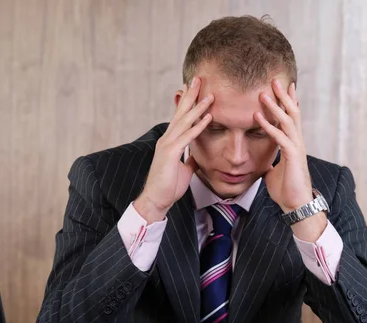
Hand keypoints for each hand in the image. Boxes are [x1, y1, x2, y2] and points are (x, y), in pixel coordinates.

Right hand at [134, 76, 213, 223]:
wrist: (156, 200)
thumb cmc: (168, 186)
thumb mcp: (183, 170)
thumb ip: (189, 160)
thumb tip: (197, 157)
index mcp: (170, 141)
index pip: (180, 118)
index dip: (188, 103)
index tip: (197, 89)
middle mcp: (167, 139)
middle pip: (181, 113)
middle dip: (190, 95)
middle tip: (199, 78)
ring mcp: (167, 145)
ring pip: (185, 122)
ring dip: (198, 107)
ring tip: (210, 95)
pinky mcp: (170, 154)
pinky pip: (187, 137)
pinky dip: (198, 127)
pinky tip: (208, 118)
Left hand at [255, 79, 326, 240]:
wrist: (296, 205)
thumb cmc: (286, 190)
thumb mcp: (274, 173)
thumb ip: (271, 163)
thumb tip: (265, 164)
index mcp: (293, 144)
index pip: (291, 118)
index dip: (287, 102)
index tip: (283, 87)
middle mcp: (297, 142)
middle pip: (292, 113)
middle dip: (283, 96)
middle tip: (274, 80)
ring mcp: (296, 148)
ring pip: (287, 121)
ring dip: (274, 106)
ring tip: (263, 94)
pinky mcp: (292, 156)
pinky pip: (279, 137)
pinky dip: (268, 126)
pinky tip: (257, 118)